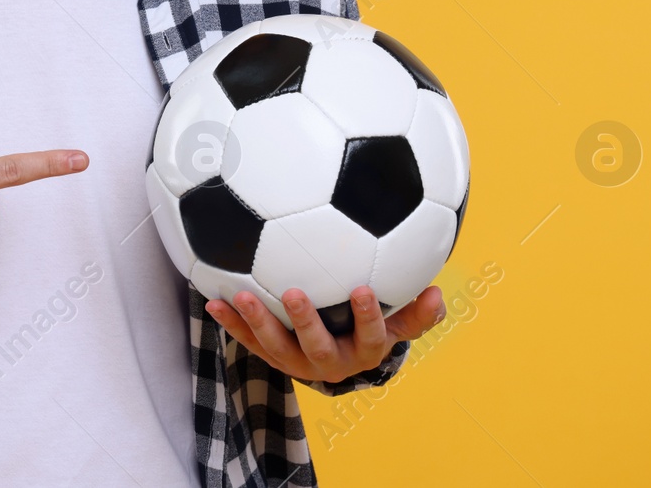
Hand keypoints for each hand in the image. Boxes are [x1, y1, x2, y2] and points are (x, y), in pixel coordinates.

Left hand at [205, 284, 445, 383]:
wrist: (341, 360)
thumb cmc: (371, 330)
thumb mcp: (398, 324)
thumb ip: (416, 312)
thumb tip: (438, 293)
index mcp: (364, 352)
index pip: (371, 337)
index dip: (367, 317)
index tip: (362, 289)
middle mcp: (330, 363)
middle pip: (316, 347)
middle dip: (305, 322)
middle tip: (292, 292)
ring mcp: (297, 361)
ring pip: (276, 347)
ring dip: (257, 322)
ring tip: (241, 296)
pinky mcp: (271, 356)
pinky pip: (249, 341)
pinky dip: (231, 323)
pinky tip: (212, 300)